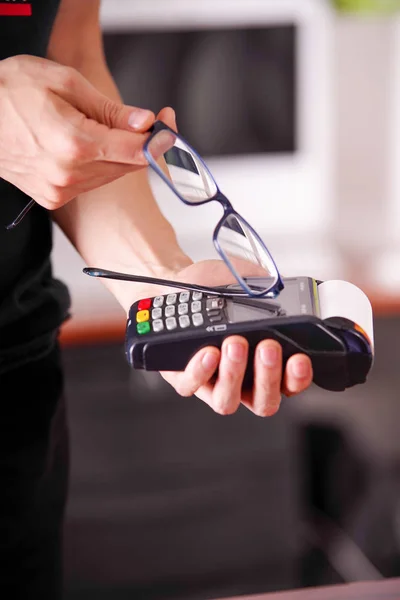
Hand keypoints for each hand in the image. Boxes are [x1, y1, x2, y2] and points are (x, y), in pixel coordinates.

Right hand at [0, 55, 174, 208]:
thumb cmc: (10, 92)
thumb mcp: (64, 83)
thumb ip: (110, 109)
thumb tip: (146, 124)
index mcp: (75, 144)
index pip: (137, 151)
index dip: (160, 138)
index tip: (168, 123)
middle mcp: (69, 175)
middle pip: (128, 166)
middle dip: (143, 143)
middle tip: (150, 121)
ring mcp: (60, 191)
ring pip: (112, 175)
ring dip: (120, 154)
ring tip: (106, 128)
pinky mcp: (53, 198)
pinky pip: (92, 183)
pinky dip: (100, 165)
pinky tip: (87, 146)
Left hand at [131, 260, 312, 416]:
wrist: (178, 282)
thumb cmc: (214, 289)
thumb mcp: (247, 283)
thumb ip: (268, 290)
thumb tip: (282, 290)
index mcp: (265, 363)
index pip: (290, 384)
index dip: (298, 378)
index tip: (299, 359)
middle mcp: (242, 380)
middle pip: (263, 402)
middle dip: (268, 376)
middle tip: (267, 347)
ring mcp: (213, 383)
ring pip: (227, 401)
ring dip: (234, 375)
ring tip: (235, 344)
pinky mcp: (185, 379)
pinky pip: (192, 387)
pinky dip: (201, 371)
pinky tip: (208, 352)